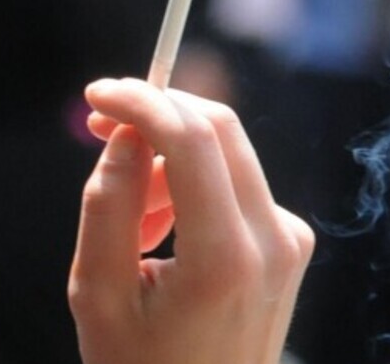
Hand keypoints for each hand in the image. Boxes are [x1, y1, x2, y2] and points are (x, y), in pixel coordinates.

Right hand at [68, 78, 314, 363]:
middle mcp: (273, 241)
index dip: (142, 102)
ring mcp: (291, 240)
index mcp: (225, 258)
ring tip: (134, 220)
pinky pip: (238, 184)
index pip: (192, 138)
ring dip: (170, 161)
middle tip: (100, 130)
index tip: (97, 95)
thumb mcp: (99, 293)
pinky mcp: (292, 242)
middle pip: (219, 130)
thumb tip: (125, 132)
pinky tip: (166, 234)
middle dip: (156, 117)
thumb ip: (108, 203)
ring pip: (227, 154)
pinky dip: (194, 187)